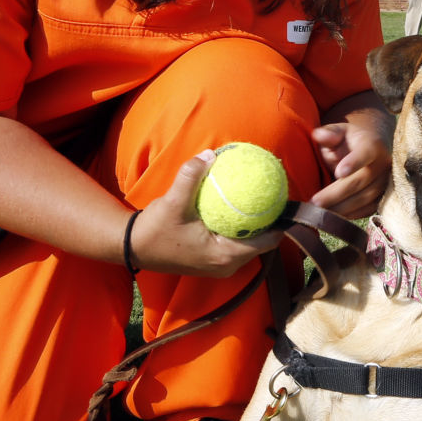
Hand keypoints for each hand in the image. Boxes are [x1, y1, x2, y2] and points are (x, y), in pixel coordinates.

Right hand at [127, 152, 278, 277]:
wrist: (132, 248)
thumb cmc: (155, 230)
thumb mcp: (172, 202)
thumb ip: (191, 177)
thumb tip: (210, 154)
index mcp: (225, 256)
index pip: (267, 241)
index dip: (282, 224)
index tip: (289, 201)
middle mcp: (227, 265)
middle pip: (263, 243)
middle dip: (272, 221)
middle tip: (278, 195)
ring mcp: (220, 265)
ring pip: (250, 244)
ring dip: (258, 225)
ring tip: (266, 198)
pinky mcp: (213, 261)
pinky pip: (237, 243)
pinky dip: (243, 228)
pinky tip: (244, 206)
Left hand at [309, 118, 390, 218]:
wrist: (369, 151)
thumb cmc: (348, 142)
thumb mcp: (338, 132)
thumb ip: (328, 133)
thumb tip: (320, 135)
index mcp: (373, 145)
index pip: (365, 153)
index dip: (354, 162)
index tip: (338, 172)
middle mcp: (384, 164)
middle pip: (361, 180)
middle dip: (337, 193)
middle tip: (315, 202)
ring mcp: (386, 182)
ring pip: (365, 198)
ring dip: (341, 208)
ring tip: (320, 212)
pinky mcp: (383, 197)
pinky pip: (368, 209)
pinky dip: (351, 215)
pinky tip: (333, 217)